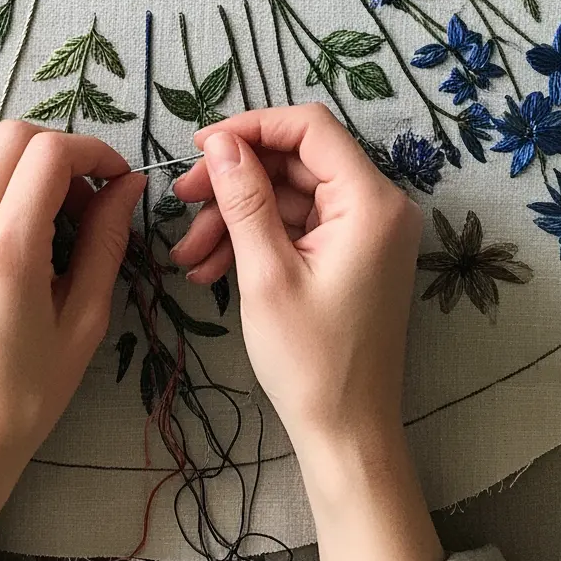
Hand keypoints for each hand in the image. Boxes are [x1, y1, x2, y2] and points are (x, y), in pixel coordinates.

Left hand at [0, 121, 144, 560]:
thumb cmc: (26, 397)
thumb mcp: (83, 322)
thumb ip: (107, 243)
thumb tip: (127, 186)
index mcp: (6, 252)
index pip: (50, 153)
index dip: (93, 151)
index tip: (115, 179)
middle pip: (10, 135)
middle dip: (57, 149)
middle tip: (82, 196)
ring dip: (16, 158)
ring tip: (42, 206)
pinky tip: (4, 229)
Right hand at [172, 105, 443, 560]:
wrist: (347, 432)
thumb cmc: (311, 361)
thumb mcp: (266, 274)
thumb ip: (245, 199)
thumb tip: (221, 142)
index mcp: (371, 203)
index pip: (310, 129)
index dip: (251, 128)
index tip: (200, 148)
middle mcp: (379, 207)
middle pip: (297, 162)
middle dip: (235, 180)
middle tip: (181, 201)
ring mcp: (368, 233)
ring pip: (291, 196)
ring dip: (237, 215)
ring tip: (188, 254)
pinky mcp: (354, 257)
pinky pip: (300, 227)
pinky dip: (257, 239)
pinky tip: (211, 268)